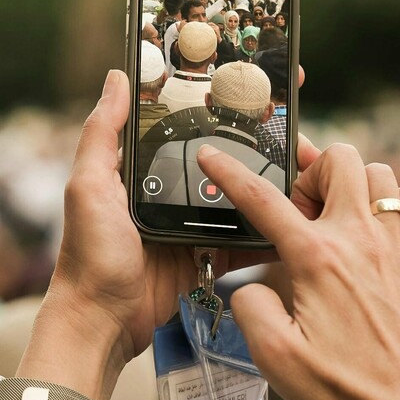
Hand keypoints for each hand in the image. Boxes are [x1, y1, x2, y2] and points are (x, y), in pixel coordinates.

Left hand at [49, 70, 315, 370]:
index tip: (255, 79)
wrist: (100, 323)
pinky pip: (246, 240)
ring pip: (242, 196)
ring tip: (311, 168)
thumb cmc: (88, 254)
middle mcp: (169, 190)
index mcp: (142, 167)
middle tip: (298, 128)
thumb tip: (117, 76)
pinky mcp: (207, 258)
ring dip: (274, 185)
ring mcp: (191, 224)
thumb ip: (103, 133)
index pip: (186, 122)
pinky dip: (272, 232)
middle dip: (260, 142)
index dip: (218, 102)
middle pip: (222, 156)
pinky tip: (301, 217)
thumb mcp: (88, 186)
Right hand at [199, 143, 399, 399]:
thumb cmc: (342, 390)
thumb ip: (248, 304)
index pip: (262, 199)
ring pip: (380, 174)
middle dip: (310, 171)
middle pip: (338, 160)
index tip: (212, 154)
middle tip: (298, 209)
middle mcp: (359, 242)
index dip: (228, 171)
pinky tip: (386, 223)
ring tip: (335, 217)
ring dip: (352, 185)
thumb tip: (250, 282)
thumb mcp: (271, 355)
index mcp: (315, 260)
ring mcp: (397, 249)